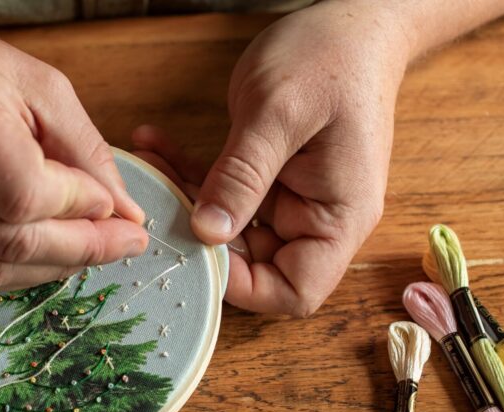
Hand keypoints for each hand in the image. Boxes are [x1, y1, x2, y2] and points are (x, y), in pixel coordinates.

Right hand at [0, 17, 146, 290]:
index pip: (26, 195)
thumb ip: (86, 150)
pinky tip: (41, 255)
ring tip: (86, 249)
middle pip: (9, 243)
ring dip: (49, 269)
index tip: (112, 203)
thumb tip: (126, 214)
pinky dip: (11, 274)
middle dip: (79, 249)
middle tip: (123, 242)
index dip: (78, 207)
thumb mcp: (37, 85)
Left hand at [187, 2, 411, 315]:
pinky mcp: (270, 179)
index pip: (295, 291)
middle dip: (201, 237)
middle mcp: (318, 219)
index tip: (198, 251)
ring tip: (151, 159)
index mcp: (338, 217)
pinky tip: (158, 143)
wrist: (352, 18)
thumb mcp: (278, 113)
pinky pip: (225, 194)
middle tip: (157, 198)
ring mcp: (293, 200)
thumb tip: (208, 233)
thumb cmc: (331, 58)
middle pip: (255, 264)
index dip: (245, 286)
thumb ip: (242, 176)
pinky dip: (192, 174)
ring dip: (187, 200)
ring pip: (229, 228)